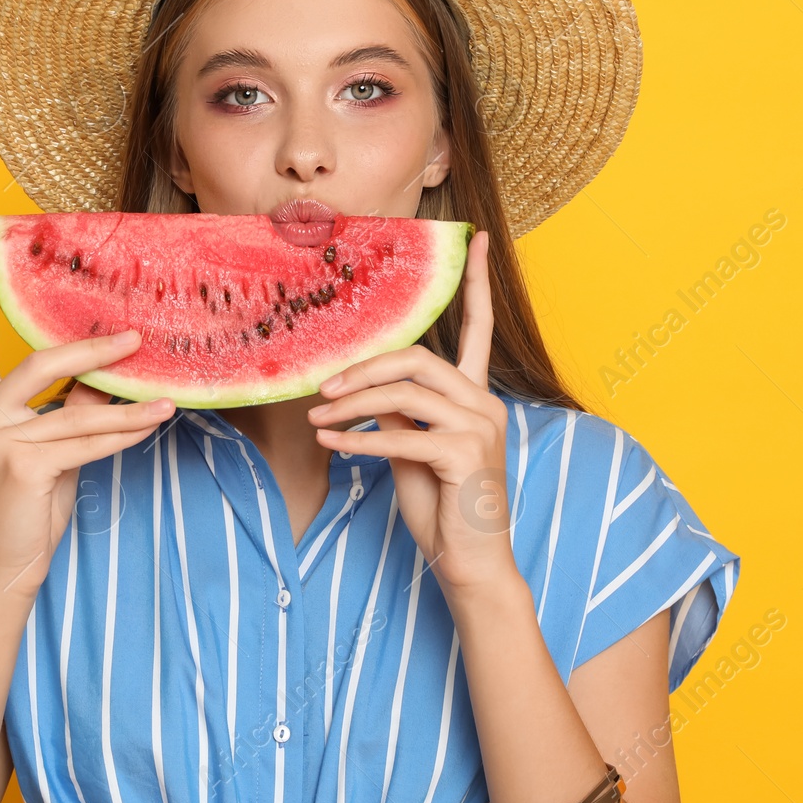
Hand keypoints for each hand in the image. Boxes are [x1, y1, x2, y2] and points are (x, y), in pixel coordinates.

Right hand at [0, 239, 171, 597]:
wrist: (5, 572)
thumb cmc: (27, 511)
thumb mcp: (48, 451)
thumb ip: (69, 408)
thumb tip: (110, 373)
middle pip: (38, 364)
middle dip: (90, 349)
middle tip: (134, 337)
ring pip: (74, 410)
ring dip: (127, 403)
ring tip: (166, 394)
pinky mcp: (19, 466)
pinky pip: (85, 442)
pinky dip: (124, 434)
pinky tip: (155, 423)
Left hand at [306, 229, 518, 596]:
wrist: (470, 565)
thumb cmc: (442, 506)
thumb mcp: (412, 451)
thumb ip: (397, 413)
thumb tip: (360, 389)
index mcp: (476, 396)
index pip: (480, 327)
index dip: (475, 282)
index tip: (474, 237)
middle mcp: (485, 404)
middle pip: (417, 358)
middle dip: (363, 369)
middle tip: (321, 390)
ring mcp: (480, 428)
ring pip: (406, 391)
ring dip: (352, 403)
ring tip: (317, 418)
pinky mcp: (466, 455)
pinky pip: (401, 434)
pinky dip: (359, 438)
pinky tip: (332, 443)